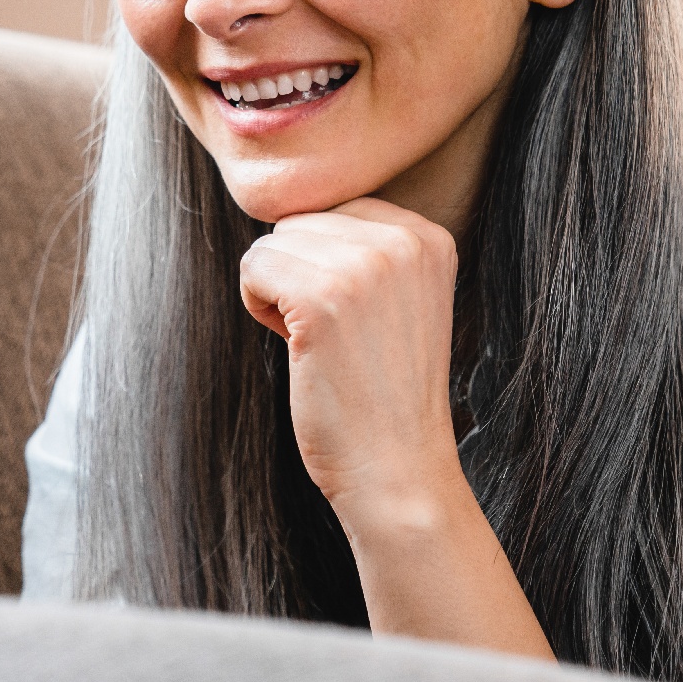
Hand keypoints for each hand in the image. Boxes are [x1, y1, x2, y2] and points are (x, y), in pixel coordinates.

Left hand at [239, 198, 462, 525]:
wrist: (399, 470)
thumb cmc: (384, 392)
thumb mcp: (399, 299)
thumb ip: (367, 248)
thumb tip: (290, 215)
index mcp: (429, 236)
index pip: (339, 210)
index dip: (328, 265)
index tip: (357, 319)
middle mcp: (404, 240)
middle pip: (302, 222)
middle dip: (300, 275)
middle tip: (336, 337)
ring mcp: (364, 265)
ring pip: (272, 243)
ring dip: (278, 291)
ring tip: (320, 344)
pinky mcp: (321, 296)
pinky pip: (253, 267)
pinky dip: (257, 305)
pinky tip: (295, 345)